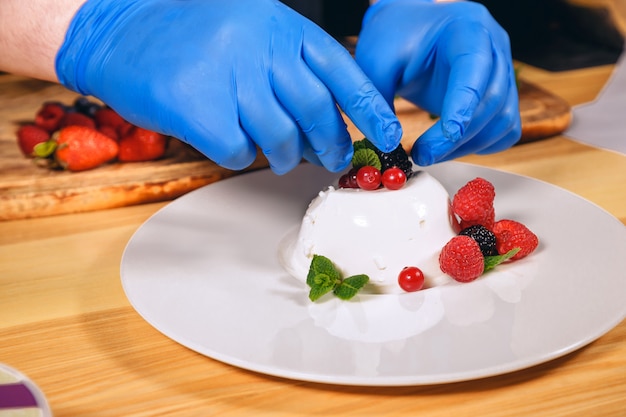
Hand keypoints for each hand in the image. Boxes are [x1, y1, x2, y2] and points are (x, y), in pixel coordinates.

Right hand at [56, 0, 401, 173]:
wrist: (119, 30)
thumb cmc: (190, 36)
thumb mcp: (250, 30)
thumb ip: (289, 67)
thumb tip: (327, 122)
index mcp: (279, 25)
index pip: (341, 69)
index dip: (370, 107)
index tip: (389, 135)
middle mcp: (259, 46)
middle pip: (316, 110)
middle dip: (332, 144)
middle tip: (335, 159)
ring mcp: (229, 76)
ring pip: (281, 138)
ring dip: (285, 157)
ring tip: (280, 157)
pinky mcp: (198, 108)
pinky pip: (238, 152)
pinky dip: (240, 157)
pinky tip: (231, 143)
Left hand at [356, 0, 520, 165]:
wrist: (408, 32)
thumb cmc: (394, 38)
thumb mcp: (376, 62)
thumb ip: (377, 100)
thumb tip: (388, 142)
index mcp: (467, 28)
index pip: (475, 67)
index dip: (464, 103)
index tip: (447, 133)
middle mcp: (494, 48)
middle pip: (492, 99)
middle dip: (458, 136)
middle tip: (423, 154)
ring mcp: (502, 71)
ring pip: (502, 119)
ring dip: (467, 146)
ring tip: (430, 154)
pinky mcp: (501, 95)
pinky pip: (504, 129)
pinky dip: (480, 145)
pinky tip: (449, 149)